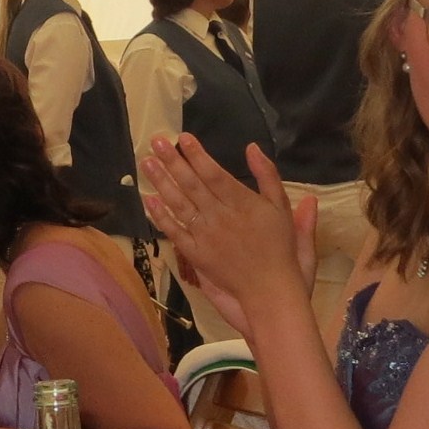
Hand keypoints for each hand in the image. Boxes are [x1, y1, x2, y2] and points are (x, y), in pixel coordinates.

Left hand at [139, 135, 317, 331]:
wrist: (271, 291)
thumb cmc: (281, 249)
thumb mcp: (282, 209)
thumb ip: (268, 177)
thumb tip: (253, 148)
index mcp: (243, 203)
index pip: (214, 174)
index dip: (197, 155)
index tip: (183, 138)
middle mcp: (220, 217)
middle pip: (192, 184)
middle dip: (172, 161)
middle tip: (156, 142)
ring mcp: (205, 236)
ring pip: (179, 204)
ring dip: (161, 182)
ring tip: (146, 163)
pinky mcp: (195, 254)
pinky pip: (174, 232)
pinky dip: (160, 216)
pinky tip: (148, 200)